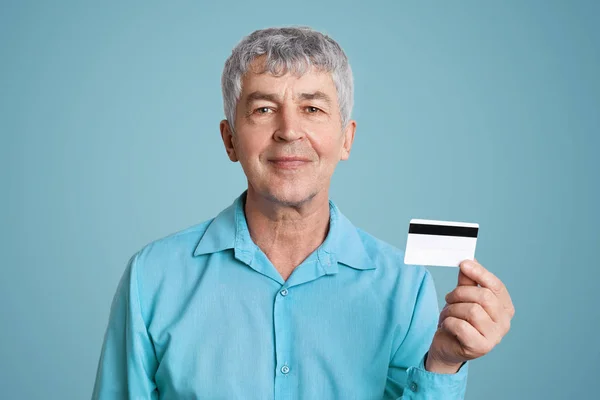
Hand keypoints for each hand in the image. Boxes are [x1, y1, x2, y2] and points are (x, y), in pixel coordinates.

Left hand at [425, 259, 514, 373]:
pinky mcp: (481, 347)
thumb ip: (468, 281)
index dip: (480, 273)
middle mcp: (504, 322)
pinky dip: (449, 322)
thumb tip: (470, 261)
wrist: (447, 347)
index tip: (463, 264)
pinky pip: (461, 326)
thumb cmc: (458, 321)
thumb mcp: (463, 297)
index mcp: (505, 308)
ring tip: (447, 314)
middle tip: (449, 298)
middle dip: (460, 294)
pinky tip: (447, 325)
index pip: (496, 286)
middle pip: (484, 297)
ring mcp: (495, 337)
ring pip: (472, 311)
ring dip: (452, 309)